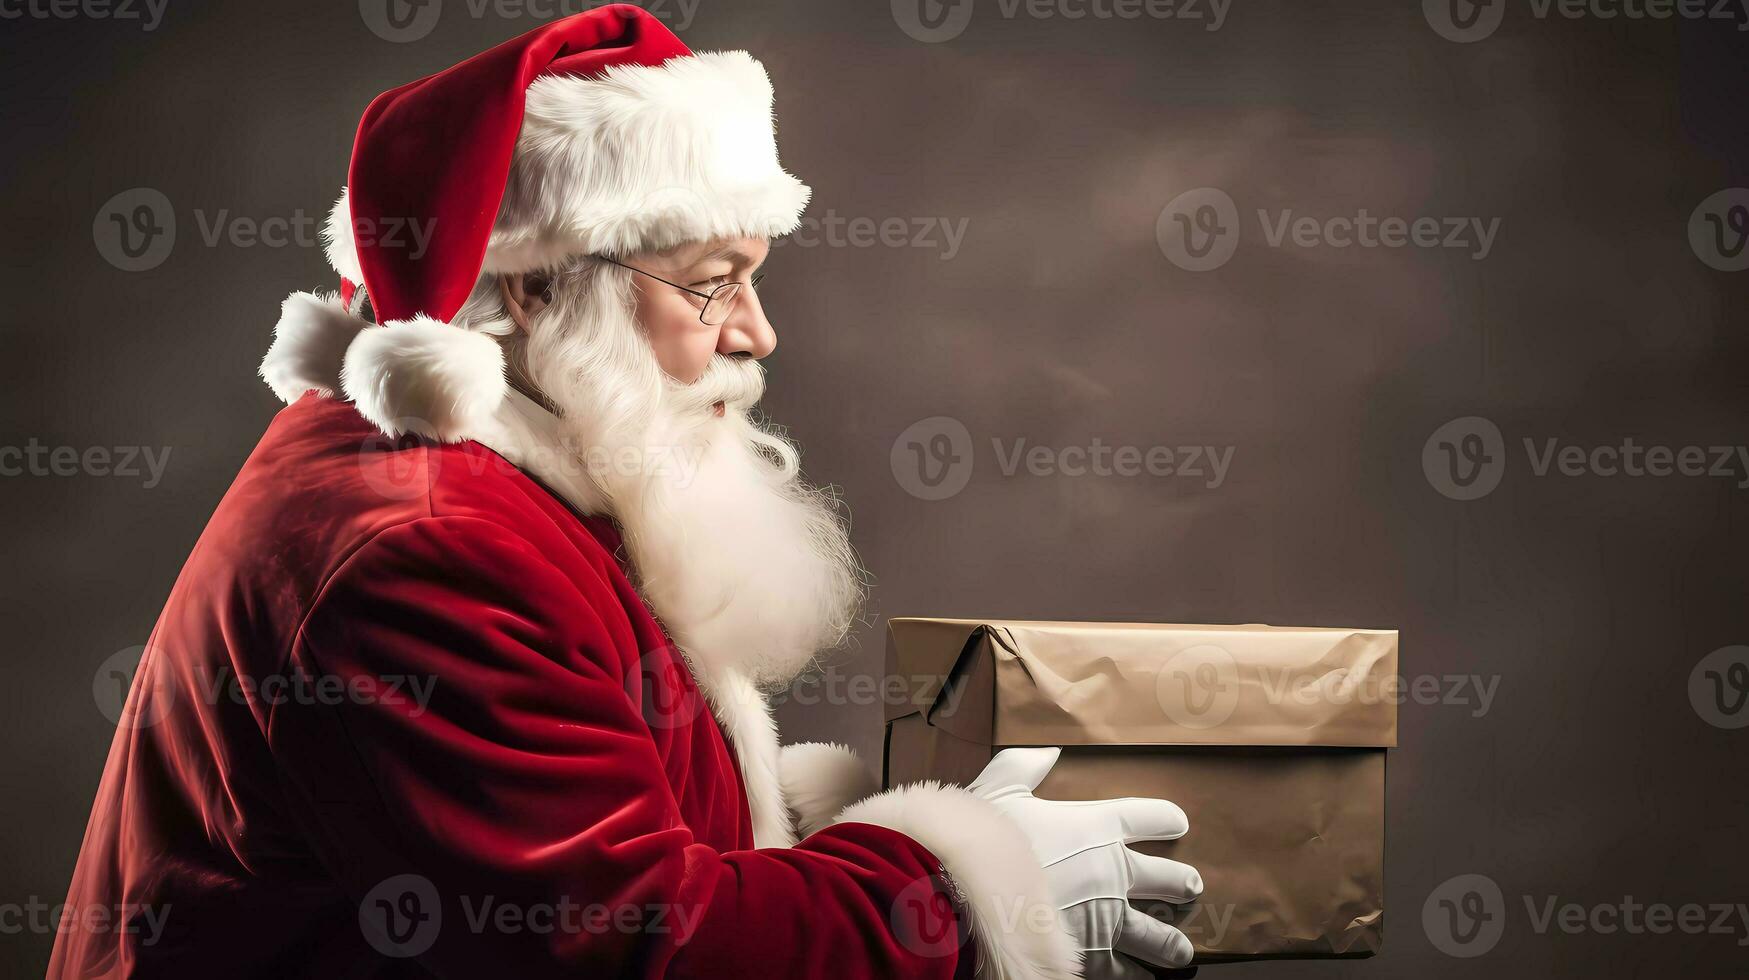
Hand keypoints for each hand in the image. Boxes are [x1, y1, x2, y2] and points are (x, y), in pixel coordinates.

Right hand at [969, 747, 1201, 978]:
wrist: (967, 894)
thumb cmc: (982, 838)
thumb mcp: (999, 788)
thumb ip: (1026, 766)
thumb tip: (1050, 752)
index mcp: (1097, 826)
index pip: (1152, 817)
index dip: (1168, 820)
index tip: (1178, 824)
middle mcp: (1113, 872)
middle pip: (1172, 880)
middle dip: (1185, 885)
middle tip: (1192, 889)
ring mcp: (1107, 918)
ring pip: (1161, 935)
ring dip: (1174, 942)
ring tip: (1182, 949)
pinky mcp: (1092, 957)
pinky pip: (1128, 971)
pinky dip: (1138, 974)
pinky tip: (1144, 976)